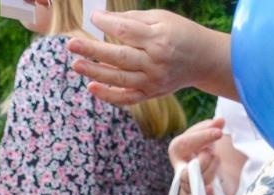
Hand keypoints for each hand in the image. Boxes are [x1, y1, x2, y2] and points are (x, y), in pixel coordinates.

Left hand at [68, 9, 223, 105]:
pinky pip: (127, 98)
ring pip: (119, 78)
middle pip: (119, 56)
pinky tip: (92, 88)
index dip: (106, 24)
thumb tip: (103, 18)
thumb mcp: (161, 18)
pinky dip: (109, 96)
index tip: (94, 18)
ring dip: (95, 73)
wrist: (203, 60)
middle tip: (71, 44)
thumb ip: (132, 19)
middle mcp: (155, 62)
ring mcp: (153, 81)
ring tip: (76, 64)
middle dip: (93, 50)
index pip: (125, 31)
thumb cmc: (179, 33)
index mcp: (158, 39)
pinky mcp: (151, 93)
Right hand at [169, 117, 225, 194]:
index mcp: (177, 149)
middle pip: (185, 166)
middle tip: (213, 152)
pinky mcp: (196, 194)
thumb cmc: (205, 149)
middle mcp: (178, 167)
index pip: (184, 143)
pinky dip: (204, 192)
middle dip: (203, 160)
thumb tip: (221, 120)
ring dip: (209, 171)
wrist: (207, 171)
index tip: (219, 131)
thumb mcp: (207, 136)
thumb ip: (213, 127)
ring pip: (194, 181)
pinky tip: (211, 189)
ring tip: (217, 161)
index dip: (201, 137)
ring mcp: (186, 182)